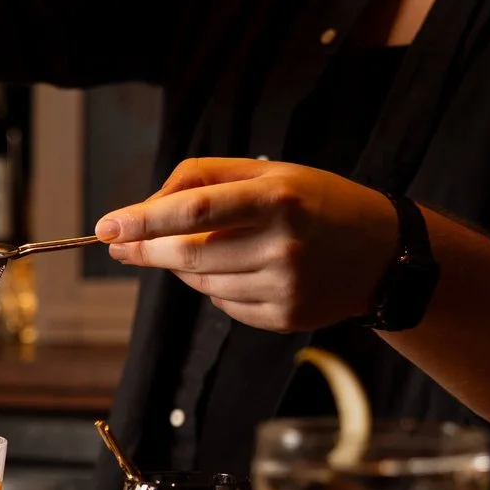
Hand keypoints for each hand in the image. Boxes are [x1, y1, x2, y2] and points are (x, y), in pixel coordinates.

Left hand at [97, 159, 397, 331]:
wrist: (383, 253)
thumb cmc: (317, 202)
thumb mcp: (270, 171)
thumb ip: (204, 178)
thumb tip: (144, 207)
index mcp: (278, 198)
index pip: (194, 212)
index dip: (142, 222)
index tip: (106, 228)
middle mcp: (282, 245)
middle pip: (187, 255)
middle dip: (145, 250)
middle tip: (119, 244)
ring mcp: (283, 287)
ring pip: (200, 283)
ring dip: (186, 267)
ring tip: (208, 247)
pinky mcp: (284, 318)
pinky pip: (223, 304)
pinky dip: (216, 287)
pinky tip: (243, 269)